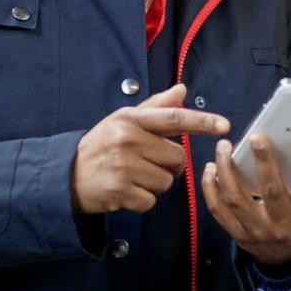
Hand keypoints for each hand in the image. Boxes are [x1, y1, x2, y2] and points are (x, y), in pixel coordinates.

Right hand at [72, 84, 229, 212]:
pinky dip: (142, 200)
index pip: (172, 118)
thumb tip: (182, 90)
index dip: (201, 122)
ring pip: (167, 181)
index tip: (225, 125)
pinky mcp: (119, 191)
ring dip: (154, 184)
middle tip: (143, 163)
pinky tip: (125, 191)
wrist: (66, 175)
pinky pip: (151, 200)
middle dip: (167, 165)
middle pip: (177, 158)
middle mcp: (126, 140)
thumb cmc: (101, 146)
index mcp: (130, 119)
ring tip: (132, 177)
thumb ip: (155, 107)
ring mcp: (122, 167)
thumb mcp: (124, 121)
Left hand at [201, 132, 290, 266]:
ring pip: (237, 198)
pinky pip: (219, 209)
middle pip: (272, 191)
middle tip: (257, 136)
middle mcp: (282, 226)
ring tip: (224, 146)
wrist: (285, 258)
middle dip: (264, 161)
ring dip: (228, 170)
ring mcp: (256, 230)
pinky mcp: (237, 233)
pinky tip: (211, 168)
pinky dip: (211, 188)